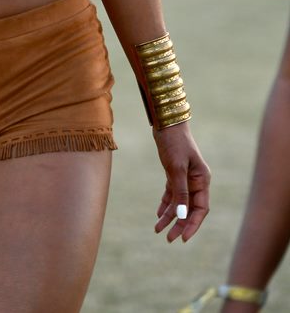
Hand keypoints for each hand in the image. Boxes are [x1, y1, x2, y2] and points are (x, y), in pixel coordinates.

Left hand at [153, 121, 209, 241]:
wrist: (166, 122)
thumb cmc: (174, 142)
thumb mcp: (176, 168)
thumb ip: (180, 192)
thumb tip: (182, 214)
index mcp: (202, 180)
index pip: (200, 209)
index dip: (192, 225)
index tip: (182, 238)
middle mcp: (196, 181)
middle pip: (189, 209)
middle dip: (179, 224)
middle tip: (168, 239)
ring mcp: (186, 177)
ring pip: (179, 202)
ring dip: (170, 216)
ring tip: (158, 229)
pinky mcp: (174, 173)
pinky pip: (172, 193)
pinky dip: (166, 204)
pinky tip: (158, 214)